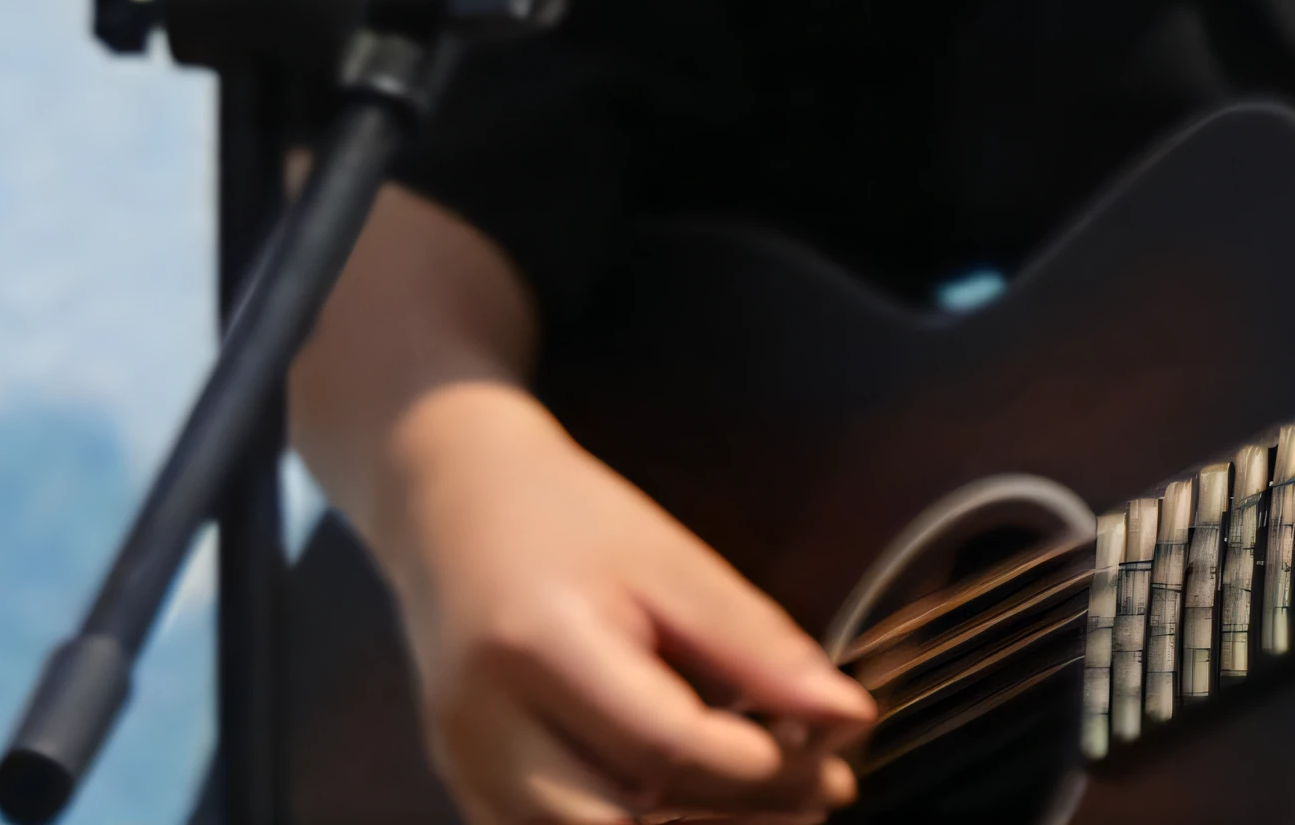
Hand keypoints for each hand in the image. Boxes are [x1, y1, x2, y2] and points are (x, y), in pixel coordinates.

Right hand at [371, 378, 873, 824]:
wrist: (449, 502)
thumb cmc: (565, 516)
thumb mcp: (668, 556)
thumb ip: (754, 643)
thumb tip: (845, 718)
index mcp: (538, 645)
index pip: (666, 748)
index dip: (763, 771)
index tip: (836, 759)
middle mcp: (485, 729)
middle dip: (733, 822)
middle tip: (817, 797)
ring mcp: (465, 775)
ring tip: (771, 806)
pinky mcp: (467, 798)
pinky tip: (701, 807)